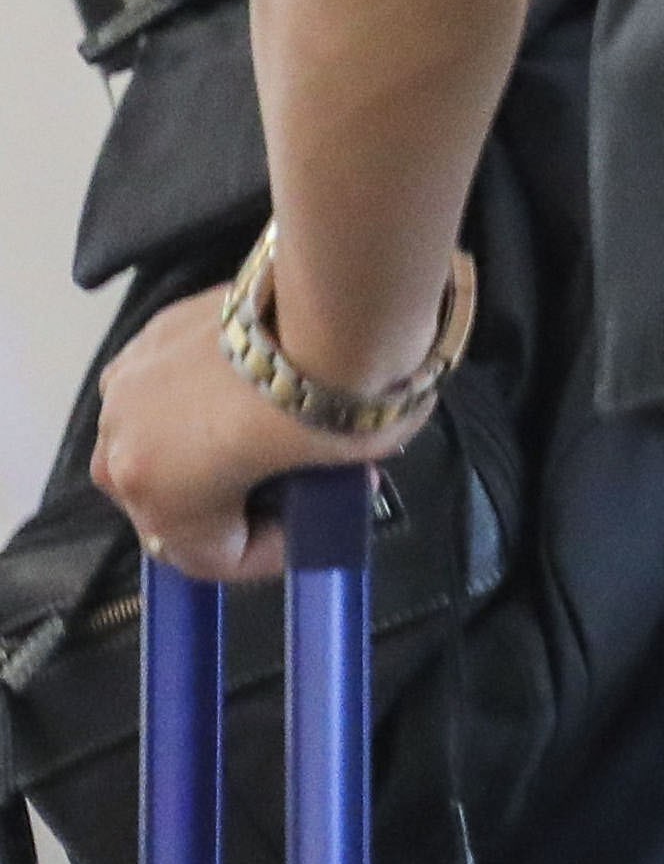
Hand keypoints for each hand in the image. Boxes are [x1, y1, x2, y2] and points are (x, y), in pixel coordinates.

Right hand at [93, 280, 396, 588]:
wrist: (331, 305)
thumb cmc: (335, 402)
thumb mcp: (340, 469)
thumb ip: (314, 493)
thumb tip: (328, 479)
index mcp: (162, 500)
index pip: (212, 559)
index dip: (272, 549)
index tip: (314, 521)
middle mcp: (123, 450)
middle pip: (172, 502)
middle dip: (232, 498)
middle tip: (291, 477)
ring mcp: (126, 390)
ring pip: (157, 443)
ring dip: (203, 447)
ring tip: (265, 428)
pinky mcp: (146, 337)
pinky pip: (163, 389)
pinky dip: (198, 396)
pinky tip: (246, 382)